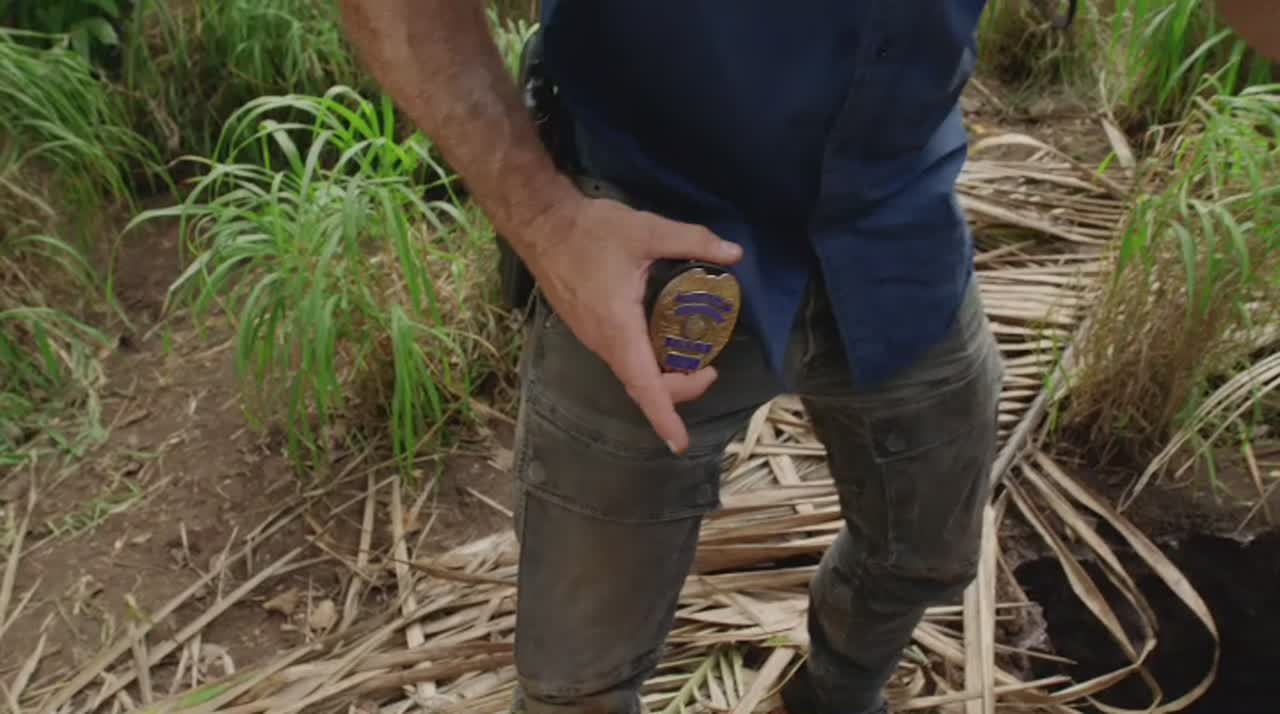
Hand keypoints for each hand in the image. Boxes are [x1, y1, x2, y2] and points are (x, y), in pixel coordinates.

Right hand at [520, 192, 743, 453]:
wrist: (541, 223)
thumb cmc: (591, 230)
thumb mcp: (647, 230)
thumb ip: (693, 241)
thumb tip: (735, 253)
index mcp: (618, 327)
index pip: (643, 384)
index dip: (663, 415)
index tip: (679, 442)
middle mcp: (603, 341)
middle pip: (641, 385)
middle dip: (678, 390)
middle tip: (710, 370)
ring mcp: (592, 337)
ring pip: (630, 373)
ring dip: (661, 378)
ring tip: (694, 362)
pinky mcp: (587, 327)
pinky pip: (621, 358)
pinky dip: (646, 364)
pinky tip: (664, 342)